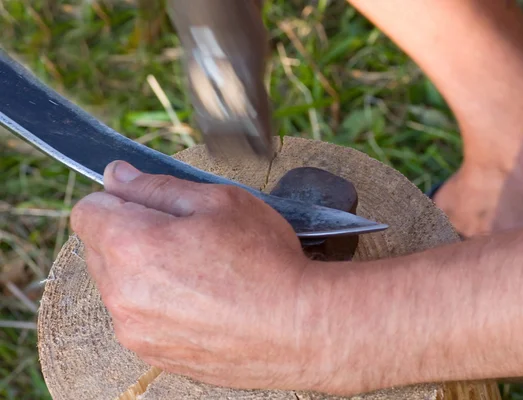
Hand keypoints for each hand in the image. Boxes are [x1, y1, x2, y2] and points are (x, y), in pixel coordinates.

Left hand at [70, 161, 319, 390]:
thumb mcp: (219, 202)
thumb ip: (158, 186)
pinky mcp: (154, 354)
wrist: (299, 329)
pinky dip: (159, 305)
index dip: (117, 199)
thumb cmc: (265, 262)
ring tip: (199, 272)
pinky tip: (202, 301)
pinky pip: (139, 318)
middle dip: (131, 234)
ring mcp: (136, 330)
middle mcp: (121, 294)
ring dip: (145, 272)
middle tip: (186, 236)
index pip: (87, 211)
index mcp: (132, 245)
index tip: (146, 204)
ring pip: (120, 286)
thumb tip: (116, 176)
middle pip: (101, 249)